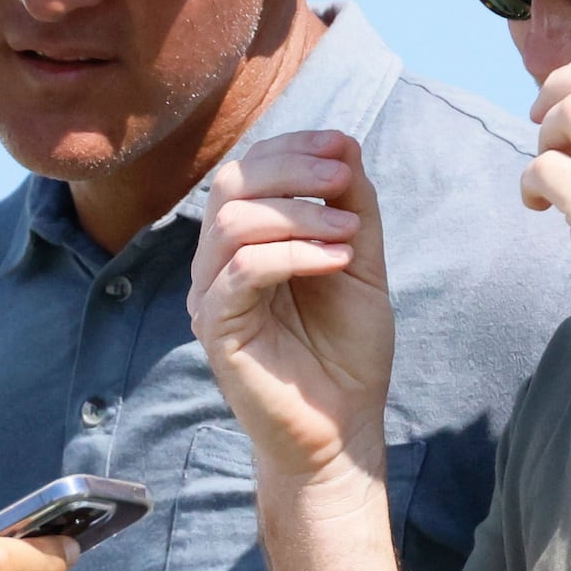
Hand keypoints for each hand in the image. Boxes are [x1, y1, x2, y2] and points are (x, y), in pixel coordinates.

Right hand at [187, 131, 395, 490]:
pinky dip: (295, 254)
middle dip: (291, 169)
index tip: (341, 146)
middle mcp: (217, 264)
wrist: (342, 428)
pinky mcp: (217, 330)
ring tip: (349, 233)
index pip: (249, 171)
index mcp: (245, 243)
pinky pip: (242, 272)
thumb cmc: (346, 352)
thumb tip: (344, 142)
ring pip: (234, 223)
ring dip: (298, 214)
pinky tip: (338, 260)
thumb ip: (352, 206)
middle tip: (342, 179)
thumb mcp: (360, 263)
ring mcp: (211, 297)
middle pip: (232, 184)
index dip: (292, 148)